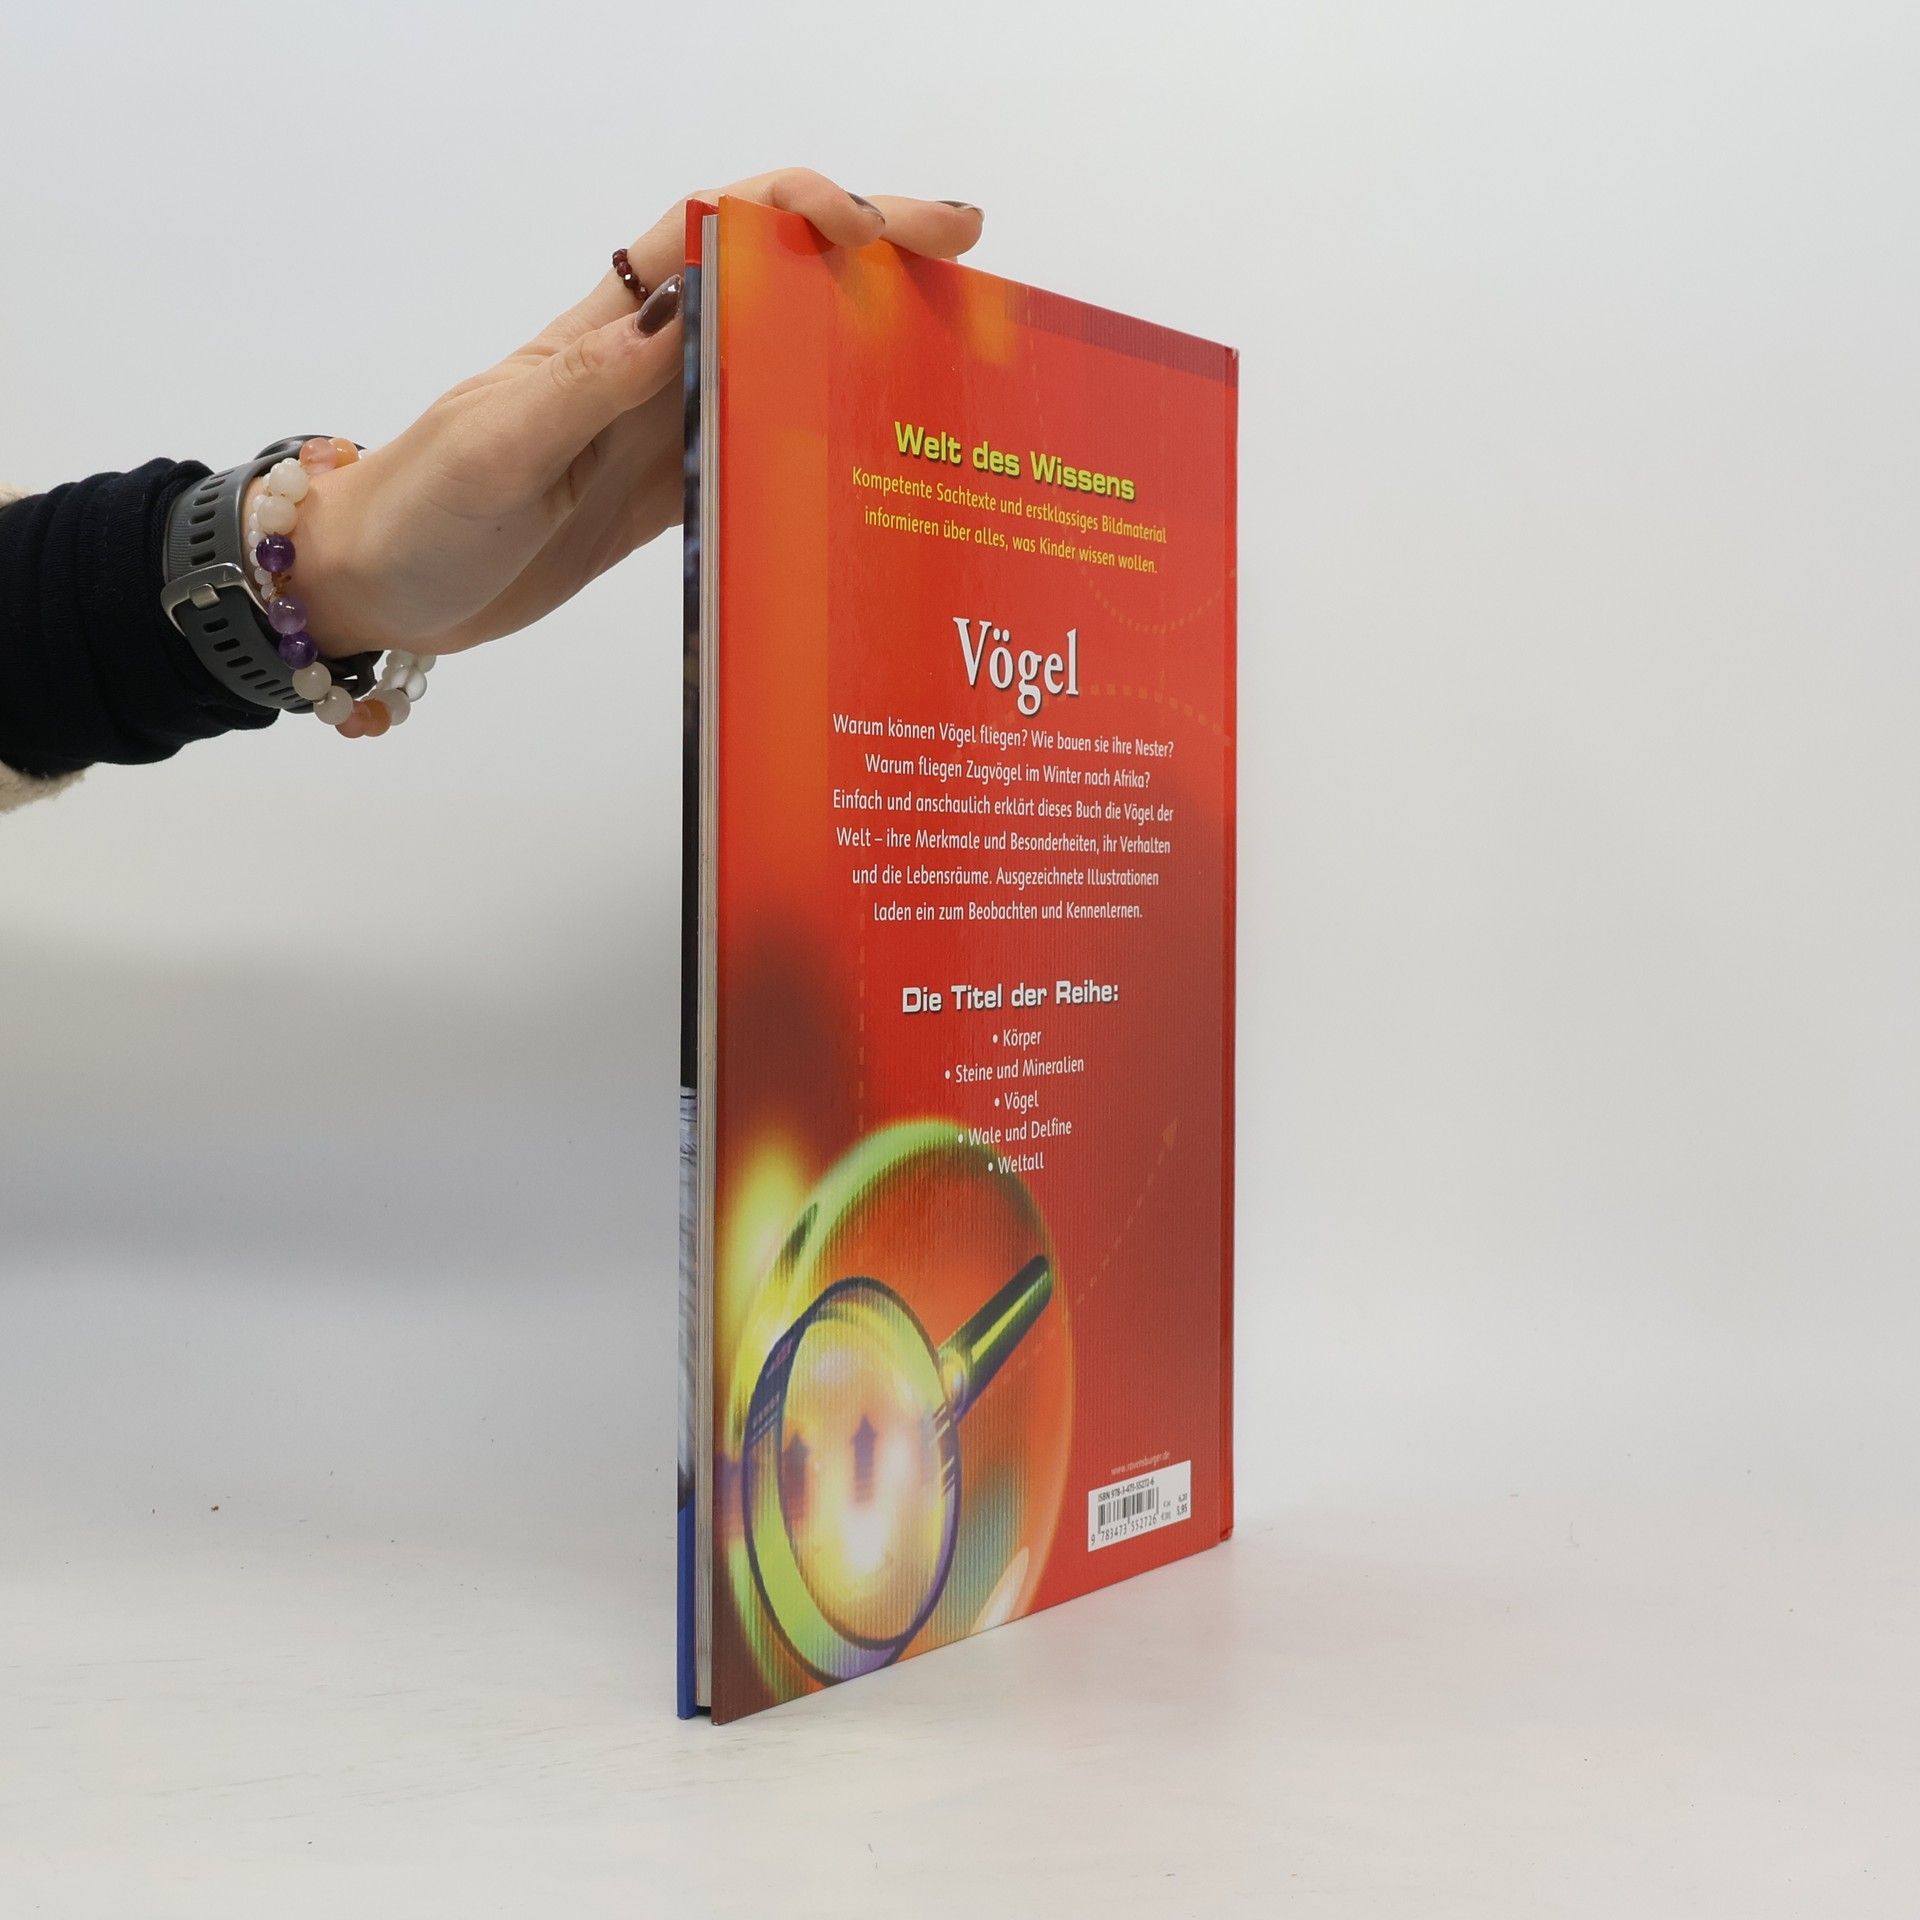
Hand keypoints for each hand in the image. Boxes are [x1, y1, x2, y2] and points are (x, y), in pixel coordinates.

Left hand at [279, 171, 983, 660]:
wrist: (377, 588)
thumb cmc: (418, 510)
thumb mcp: (496, 446)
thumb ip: (584, 385)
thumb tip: (683, 316)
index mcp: (602, 332)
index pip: (715, 235)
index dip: (802, 213)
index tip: (881, 227)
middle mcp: (644, 367)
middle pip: (773, 286)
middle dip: (868, 256)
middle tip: (966, 256)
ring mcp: (661, 431)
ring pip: (783, 363)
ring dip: (863, 343)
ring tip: (952, 344)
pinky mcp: (668, 497)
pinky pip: (761, 454)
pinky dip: (824, 441)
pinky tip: (878, 450)